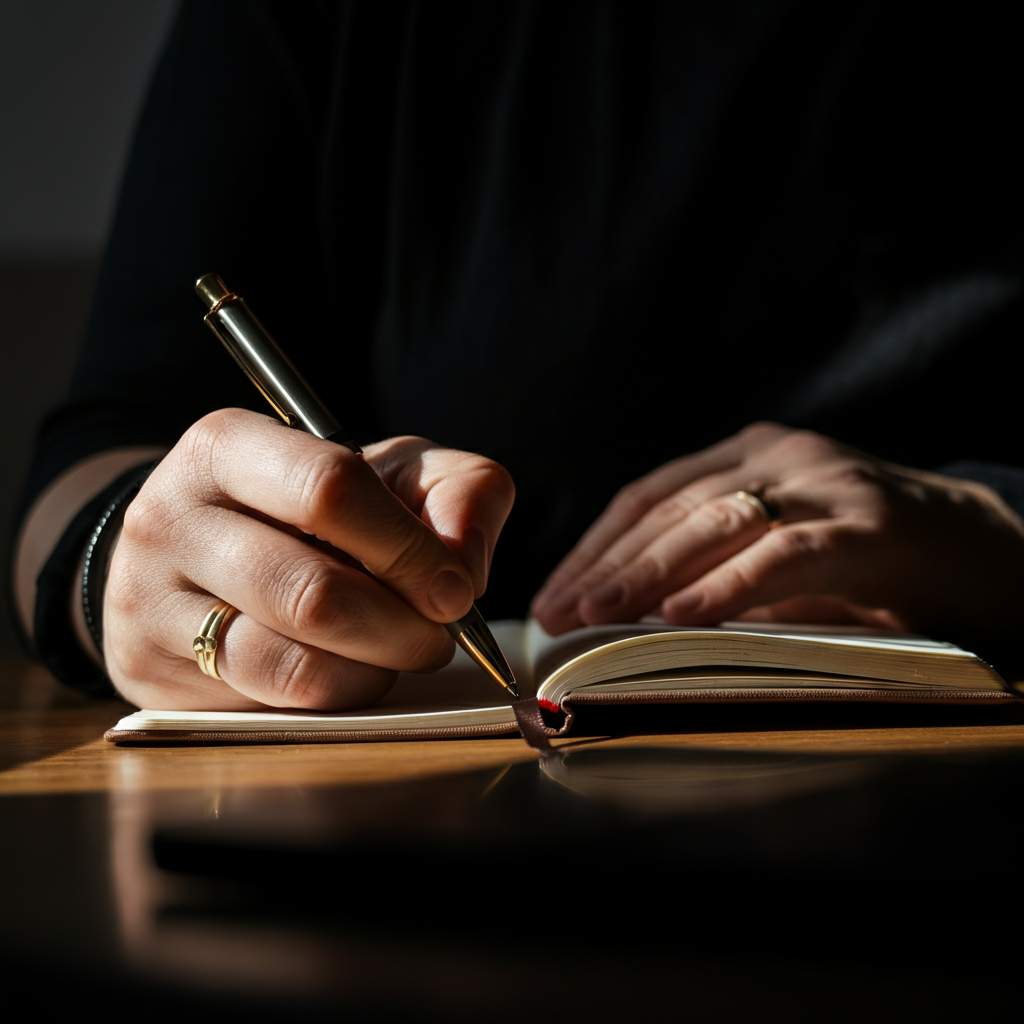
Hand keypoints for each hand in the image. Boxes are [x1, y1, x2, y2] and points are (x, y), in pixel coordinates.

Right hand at [104, 409, 513, 709]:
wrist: (201, 546)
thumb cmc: (314, 506)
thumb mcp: (392, 471)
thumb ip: (457, 494)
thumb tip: (462, 572)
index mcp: (226, 447)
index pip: (329, 489)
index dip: (408, 549)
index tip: (455, 591)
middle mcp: (170, 518)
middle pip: (313, 592)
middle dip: (402, 627)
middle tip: (437, 636)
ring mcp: (149, 602)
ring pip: (291, 664)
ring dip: (373, 669)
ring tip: (396, 651)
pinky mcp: (150, 673)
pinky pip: (269, 704)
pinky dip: (335, 696)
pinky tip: (347, 669)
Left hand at [531, 422, 1023, 634]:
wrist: (984, 548)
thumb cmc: (866, 560)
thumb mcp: (777, 554)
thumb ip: (716, 566)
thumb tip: (633, 613)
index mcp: (747, 453)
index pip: (649, 496)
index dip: (594, 545)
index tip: (553, 593)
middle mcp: (778, 455)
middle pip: (671, 508)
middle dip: (606, 564)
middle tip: (557, 613)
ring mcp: (825, 482)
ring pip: (717, 522)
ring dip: (648, 573)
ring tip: (597, 614)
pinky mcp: (870, 524)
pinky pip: (786, 553)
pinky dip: (729, 584)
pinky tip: (682, 615)